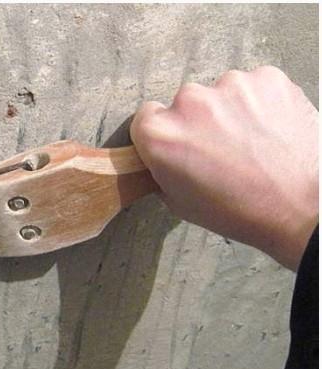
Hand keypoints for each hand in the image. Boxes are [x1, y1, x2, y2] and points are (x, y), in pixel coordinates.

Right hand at [131, 66, 317, 270]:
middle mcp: (190, 102)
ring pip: (219, 93)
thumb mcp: (179, 202)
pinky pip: (252, 87)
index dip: (160, 133)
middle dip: (196, 122)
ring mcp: (230, 86)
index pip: (145, 117)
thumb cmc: (241, 211)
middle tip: (218, 150)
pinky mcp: (266, 78)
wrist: (302, 206)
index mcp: (161, 135)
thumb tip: (163, 155)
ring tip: (249, 143)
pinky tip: (267, 131)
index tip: (176, 143)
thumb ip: (161, 168)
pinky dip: (258, 104)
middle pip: (183, 103)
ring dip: (228, 112)